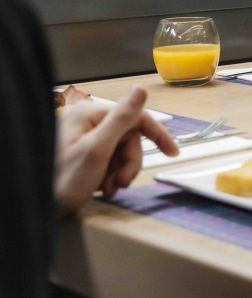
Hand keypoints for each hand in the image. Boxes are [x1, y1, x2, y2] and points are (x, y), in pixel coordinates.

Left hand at [54, 86, 177, 215]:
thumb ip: (122, 119)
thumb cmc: (59, 182)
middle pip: (128, 138)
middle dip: (128, 163)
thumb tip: (141, 89)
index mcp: (89, 115)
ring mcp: (82, 137)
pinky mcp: (81, 152)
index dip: (157, 135)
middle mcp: (85, 121)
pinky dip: (109, 175)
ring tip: (106, 188)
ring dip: (119, 172)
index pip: (136, 117)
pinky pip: (108, 160)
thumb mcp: (97, 151)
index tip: (172, 151)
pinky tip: (99, 186)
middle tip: (119, 182)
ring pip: (120, 151)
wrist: (34, 208)